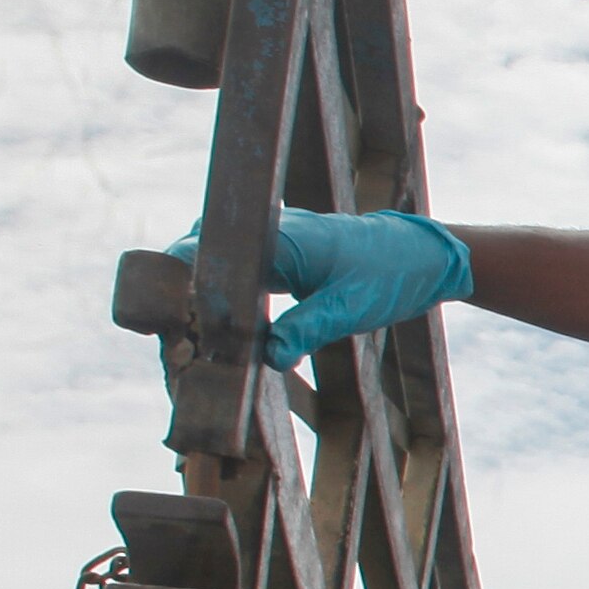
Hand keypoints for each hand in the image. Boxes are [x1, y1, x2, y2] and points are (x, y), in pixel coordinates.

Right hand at [172, 206, 472, 369]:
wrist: (419, 255)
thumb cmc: (389, 275)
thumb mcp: (351, 307)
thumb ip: (308, 329)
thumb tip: (270, 357)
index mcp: (277, 237)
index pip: (206, 253)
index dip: (177, 287)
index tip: (169, 326)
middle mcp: (264, 231)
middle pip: (197, 259)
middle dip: (178, 300)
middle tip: (175, 350)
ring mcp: (266, 241)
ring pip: (211, 266)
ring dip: (194, 301)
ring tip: (184, 346)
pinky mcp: (274, 257)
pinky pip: (232, 273)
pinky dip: (217, 299)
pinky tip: (210, 332)